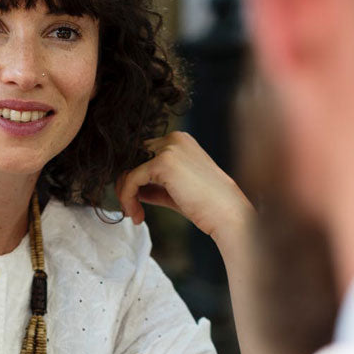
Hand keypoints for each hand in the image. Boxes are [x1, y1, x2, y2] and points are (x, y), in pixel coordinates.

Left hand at [116, 132, 253, 250]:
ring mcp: (168, 148)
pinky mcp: (162, 162)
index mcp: (180, 141)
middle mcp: (174, 139)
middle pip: (133, 159)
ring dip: (126, 195)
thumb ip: (153, 185)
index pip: (143, 154)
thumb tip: (131, 189)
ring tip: (134, 215)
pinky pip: (131, 180)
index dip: (135, 177)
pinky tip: (136, 214)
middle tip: (131, 209)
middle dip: (127, 185)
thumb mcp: (174, 190)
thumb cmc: (206, 205)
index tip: (134, 201)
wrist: (227, 214)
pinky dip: (128, 198)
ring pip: (129, 170)